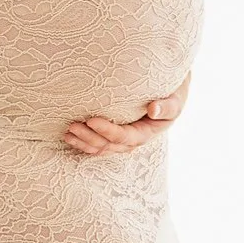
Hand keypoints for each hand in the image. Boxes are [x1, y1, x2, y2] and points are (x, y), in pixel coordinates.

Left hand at [63, 72, 191, 153]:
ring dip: (84, 142)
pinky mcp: (114, 136)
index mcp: (146, 133)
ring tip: (67, 132)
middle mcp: (133, 141)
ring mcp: (122, 141)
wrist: (170, 94)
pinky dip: (84, 142)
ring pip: (101, 148)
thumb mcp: (175, 99)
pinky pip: (98, 144)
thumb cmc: (172, 95)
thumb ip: (167, 106)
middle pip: (109, 145)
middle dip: (89, 138)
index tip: (91, 120)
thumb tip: (153, 109)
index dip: (108, 131)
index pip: (124, 136)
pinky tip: (70, 136)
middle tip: (72, 126)